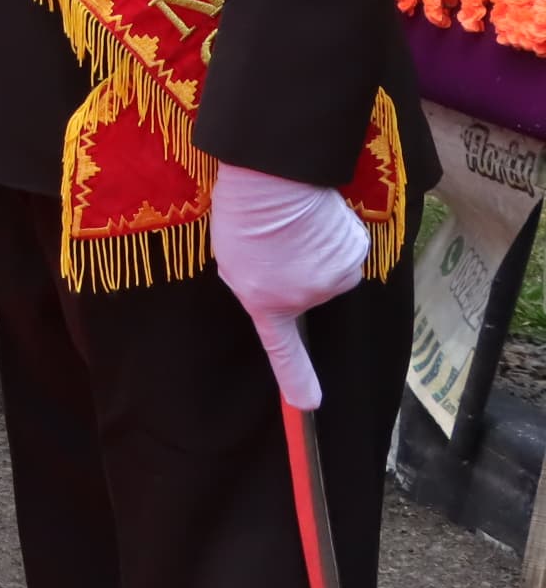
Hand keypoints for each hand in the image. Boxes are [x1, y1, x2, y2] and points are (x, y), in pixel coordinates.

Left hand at [212, 162, 371, 407]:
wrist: (275, 182)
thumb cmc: (241, 214)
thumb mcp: (231, 256)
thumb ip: (255, 283)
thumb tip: (275, 291)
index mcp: (265, 301)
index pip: (281, 349)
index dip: (296, 378)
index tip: (308, 405)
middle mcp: (304, 299)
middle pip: (306, 292)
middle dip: (294, 269)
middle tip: (276, 239)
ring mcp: (334, 279)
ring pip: (328, 271)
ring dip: (316, 251)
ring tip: (294, 224)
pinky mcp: (356, 256)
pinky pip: (346, 252)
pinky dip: (335, 237)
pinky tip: (316, 219)